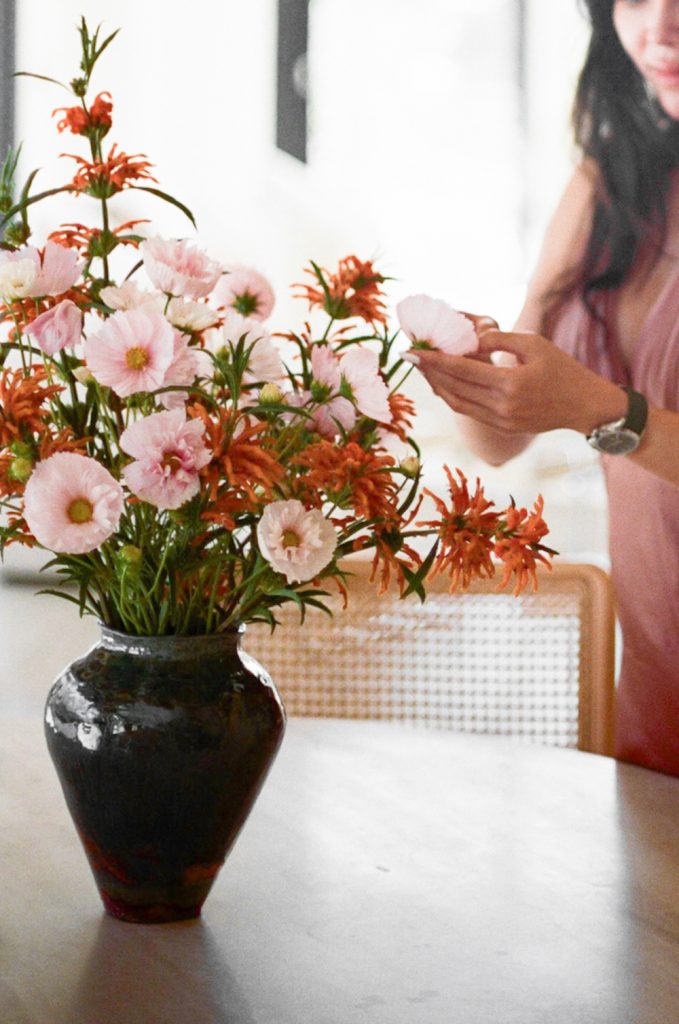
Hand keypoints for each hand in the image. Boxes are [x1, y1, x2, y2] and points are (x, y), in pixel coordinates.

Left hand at [407, 327, 626, 435]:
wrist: (584, 406)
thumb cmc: (562, 369)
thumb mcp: (535, 344)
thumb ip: (500, 339)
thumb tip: (471, 337)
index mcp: (510, 383)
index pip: (461, 370)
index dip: (434, 360)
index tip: (414, 350)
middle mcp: (502, 406)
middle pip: (454, 388)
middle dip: (429, 372)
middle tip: (411, 356)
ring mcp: (501, 421)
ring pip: (457, 403)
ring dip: (437, 386)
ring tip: (423, 370)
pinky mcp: (503, 428)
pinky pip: (469, 412)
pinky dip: (453, 397)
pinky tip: (444, 384)